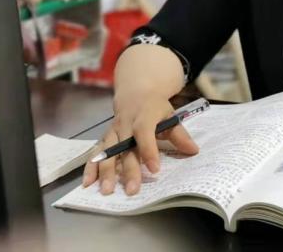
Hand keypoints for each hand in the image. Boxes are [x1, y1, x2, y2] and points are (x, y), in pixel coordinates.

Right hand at [80, 91, 198, 196]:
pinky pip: (95, 153)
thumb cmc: (155, 108)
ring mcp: (113, 131)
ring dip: (105, 171)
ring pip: (107, 151)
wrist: (135, 92)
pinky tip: (88, 183)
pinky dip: (90, 167)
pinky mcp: (104, 138)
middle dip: (128, 169)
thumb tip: (193, 150)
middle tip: (132, 190)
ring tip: (107, 190)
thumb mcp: (170, 115)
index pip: (145, 133)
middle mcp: (125, 124)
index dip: (149, 150)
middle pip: (125, 147)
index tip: (155, 169)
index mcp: (144, 115)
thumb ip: (180, 134)